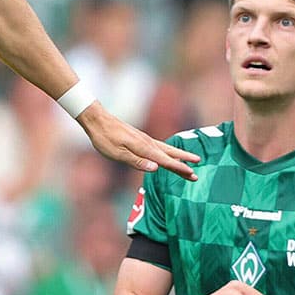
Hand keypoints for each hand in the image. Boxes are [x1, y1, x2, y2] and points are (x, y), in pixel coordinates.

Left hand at [79, 103, 199, 180]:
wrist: (97, 119)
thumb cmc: (104, 138)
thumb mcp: (117, 153)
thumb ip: (137, 161)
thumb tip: (156, 168)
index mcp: (143, 147)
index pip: (165, 160)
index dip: (179, 168)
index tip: (192, 174)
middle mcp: (147, 142)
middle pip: (170, 154)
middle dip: (184, 164)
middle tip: (197, 173)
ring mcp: (144, 139)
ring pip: (166, 149)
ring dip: (180, 156)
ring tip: (193, 160)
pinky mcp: (139, 137)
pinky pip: (159, 146)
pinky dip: (169, 151)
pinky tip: (170, 153)